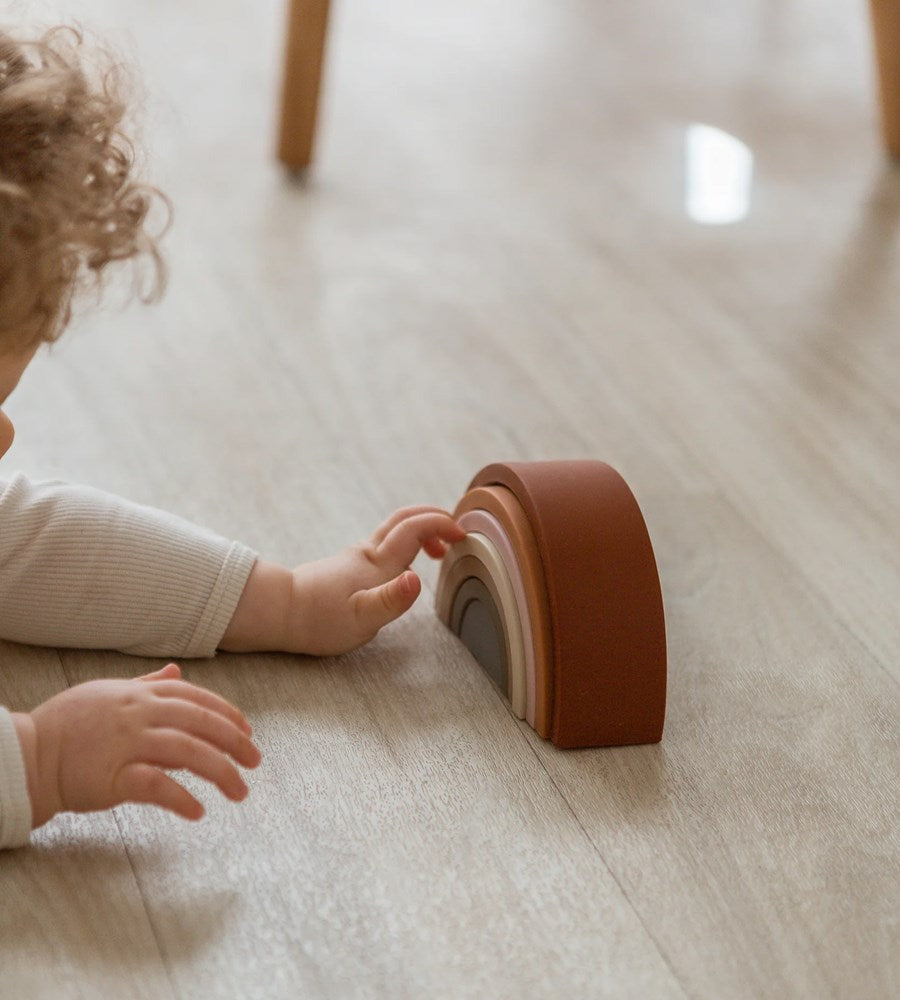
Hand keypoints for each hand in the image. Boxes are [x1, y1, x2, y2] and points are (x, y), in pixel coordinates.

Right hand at [12, 663, 260, 829]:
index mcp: (141, 694)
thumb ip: (146, 682)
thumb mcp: (109, 691)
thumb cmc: (68, 724)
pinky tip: (199, 811)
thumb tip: (177, 671)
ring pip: (190, 752)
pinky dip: (182, 799)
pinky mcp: (115, 777)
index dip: (228, 715)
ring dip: (221, 773)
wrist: (28, 754)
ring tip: (240, 791)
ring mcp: (129, 744)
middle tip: (255, 762)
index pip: (198, 698)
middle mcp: (140, 714)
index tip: (248, 732)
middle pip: (202, 723)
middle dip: (235, 743)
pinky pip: (158, 786)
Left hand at [220, 505, 465, 655]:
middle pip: (405, 520)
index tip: (463, 534)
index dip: (441, 524)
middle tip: (456, 531)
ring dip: (420, 531)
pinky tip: (405, 566)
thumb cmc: (319, 621)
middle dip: (434, 518)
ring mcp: (356, 557)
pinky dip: (405, 544)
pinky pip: (384, 544)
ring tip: (437, 551)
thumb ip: (392, 599)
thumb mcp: (362, 619)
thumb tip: (418, 578)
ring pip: (393, 531)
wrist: (279, 612)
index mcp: (377, 563)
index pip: (415, 529)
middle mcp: (368, 553)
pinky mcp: (347, 567)